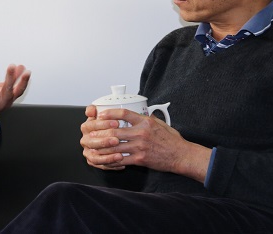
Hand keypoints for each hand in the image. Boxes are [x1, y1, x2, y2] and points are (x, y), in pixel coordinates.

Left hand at [0, 61, 30, 131]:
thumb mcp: (5, 91)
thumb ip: (13, 79)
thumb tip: (21, 67)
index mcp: (10, 99)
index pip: (20, 90)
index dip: (24, 82)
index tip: (27, 72)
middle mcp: (2, 102)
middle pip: (7, 89)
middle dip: (10, 77)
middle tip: (12, 66)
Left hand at [80, 105, 210, 181]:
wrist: (181, 155)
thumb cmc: (171, 140)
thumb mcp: (160, 123)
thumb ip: (146, 118)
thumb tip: (137, 114)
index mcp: (145, 122)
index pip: (123, 114)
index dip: (109, 114)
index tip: (100, 115)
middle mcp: (141, 133)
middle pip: (114, 131)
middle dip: (100, 133)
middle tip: (91, 134)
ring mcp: (139, 147)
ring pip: (115, 146)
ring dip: (102, 147)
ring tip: (94, 147)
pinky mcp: (140, 159)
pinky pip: (121, 159)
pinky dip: (112, 160)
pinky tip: (106, 159)